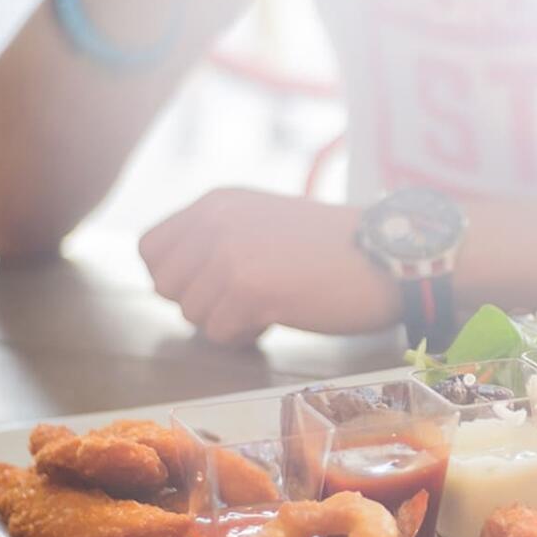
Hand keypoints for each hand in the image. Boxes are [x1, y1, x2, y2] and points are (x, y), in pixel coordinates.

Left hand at [140, 188, 399, 344]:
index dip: (177, 278)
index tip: (214, 286)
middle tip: (244, 299)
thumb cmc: (333, 249)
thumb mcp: (263, 222)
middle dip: (199, 303)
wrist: (386, 256)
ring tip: (271, 303)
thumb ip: (218, 239)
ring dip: (227, 321)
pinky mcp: (248, 288)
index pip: (150, 249)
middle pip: (165, 286)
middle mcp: (215, 220)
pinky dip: (247, 335)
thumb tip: (172, 282)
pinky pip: (219, 334)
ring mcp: (229, 253)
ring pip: (192, 315)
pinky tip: (280, 315)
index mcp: (216, 201)